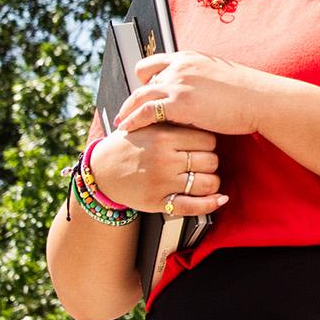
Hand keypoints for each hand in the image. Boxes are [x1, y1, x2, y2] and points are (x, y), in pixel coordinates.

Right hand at [89, 125, 224, 216]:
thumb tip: (199, 113)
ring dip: (211, 182)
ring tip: (203, 178)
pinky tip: (220, 199)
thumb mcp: (144, 124)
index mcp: (164, 136)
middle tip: (200, 162)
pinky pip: (193, 206)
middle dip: (210, 162)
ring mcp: (163, 182)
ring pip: (208, 183)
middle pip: (211, 160)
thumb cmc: (126, 146)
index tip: (201, 146)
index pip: (208, 139)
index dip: (208, 143)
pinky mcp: (159, 202)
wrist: (99, 171)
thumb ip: (169, 119)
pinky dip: (210, 204)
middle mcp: (165, 159)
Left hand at [113, 52, 281, 136]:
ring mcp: (178, 83)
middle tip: (126, 109)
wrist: (261, 100)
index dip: (146, 77)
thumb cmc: (249, 93)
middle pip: (143, 77)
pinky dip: (133, 120)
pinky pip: (145, 111)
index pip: (156, 62)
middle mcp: (179, 66)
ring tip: (121, 122)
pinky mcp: (179, 103)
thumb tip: (201, 93)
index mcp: (189, 57)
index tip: (142, 90)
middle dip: (134, 95)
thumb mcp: (221, 78)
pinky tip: (128, 129)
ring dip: (127, 109)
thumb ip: (204, 81)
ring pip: (140, 95)